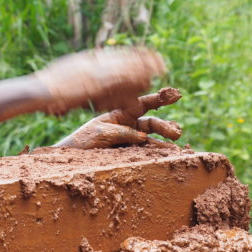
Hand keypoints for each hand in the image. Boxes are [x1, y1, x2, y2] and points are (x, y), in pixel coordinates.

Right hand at [35, 47, 165, 116]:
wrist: (40, 90)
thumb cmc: (48, 84)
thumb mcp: (68, 68)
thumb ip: (83, 65)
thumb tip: (93, 58)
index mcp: (88, 59)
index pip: (116, 54)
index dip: (134, 54)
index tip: (147, 53)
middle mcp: (94, 64)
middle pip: (124, 60)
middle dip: (143, 61)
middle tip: (161, 61)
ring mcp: (94, 74)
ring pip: (125, 71)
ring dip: (142, 71)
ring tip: (159, 72)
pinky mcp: (94, 86)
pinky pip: (117, 86)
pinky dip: (131, 85)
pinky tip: (144, 87)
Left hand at [52, 87, 182, 148]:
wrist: (74, 157)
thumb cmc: (85, 139)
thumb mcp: (101, 132)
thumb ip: (121, 133)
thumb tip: (142, 137)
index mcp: (121, 114)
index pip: (143, 104)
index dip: (159, 99)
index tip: (175, 95)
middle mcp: (130, 126)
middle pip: (152, 123)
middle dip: (165, 127)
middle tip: (176, 132)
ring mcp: (131, 140)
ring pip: (153, 140)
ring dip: (165, 143)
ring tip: (176, 148)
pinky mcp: (131, 154)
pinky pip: (147, 153)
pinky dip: (158, 155)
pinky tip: (169, 156)